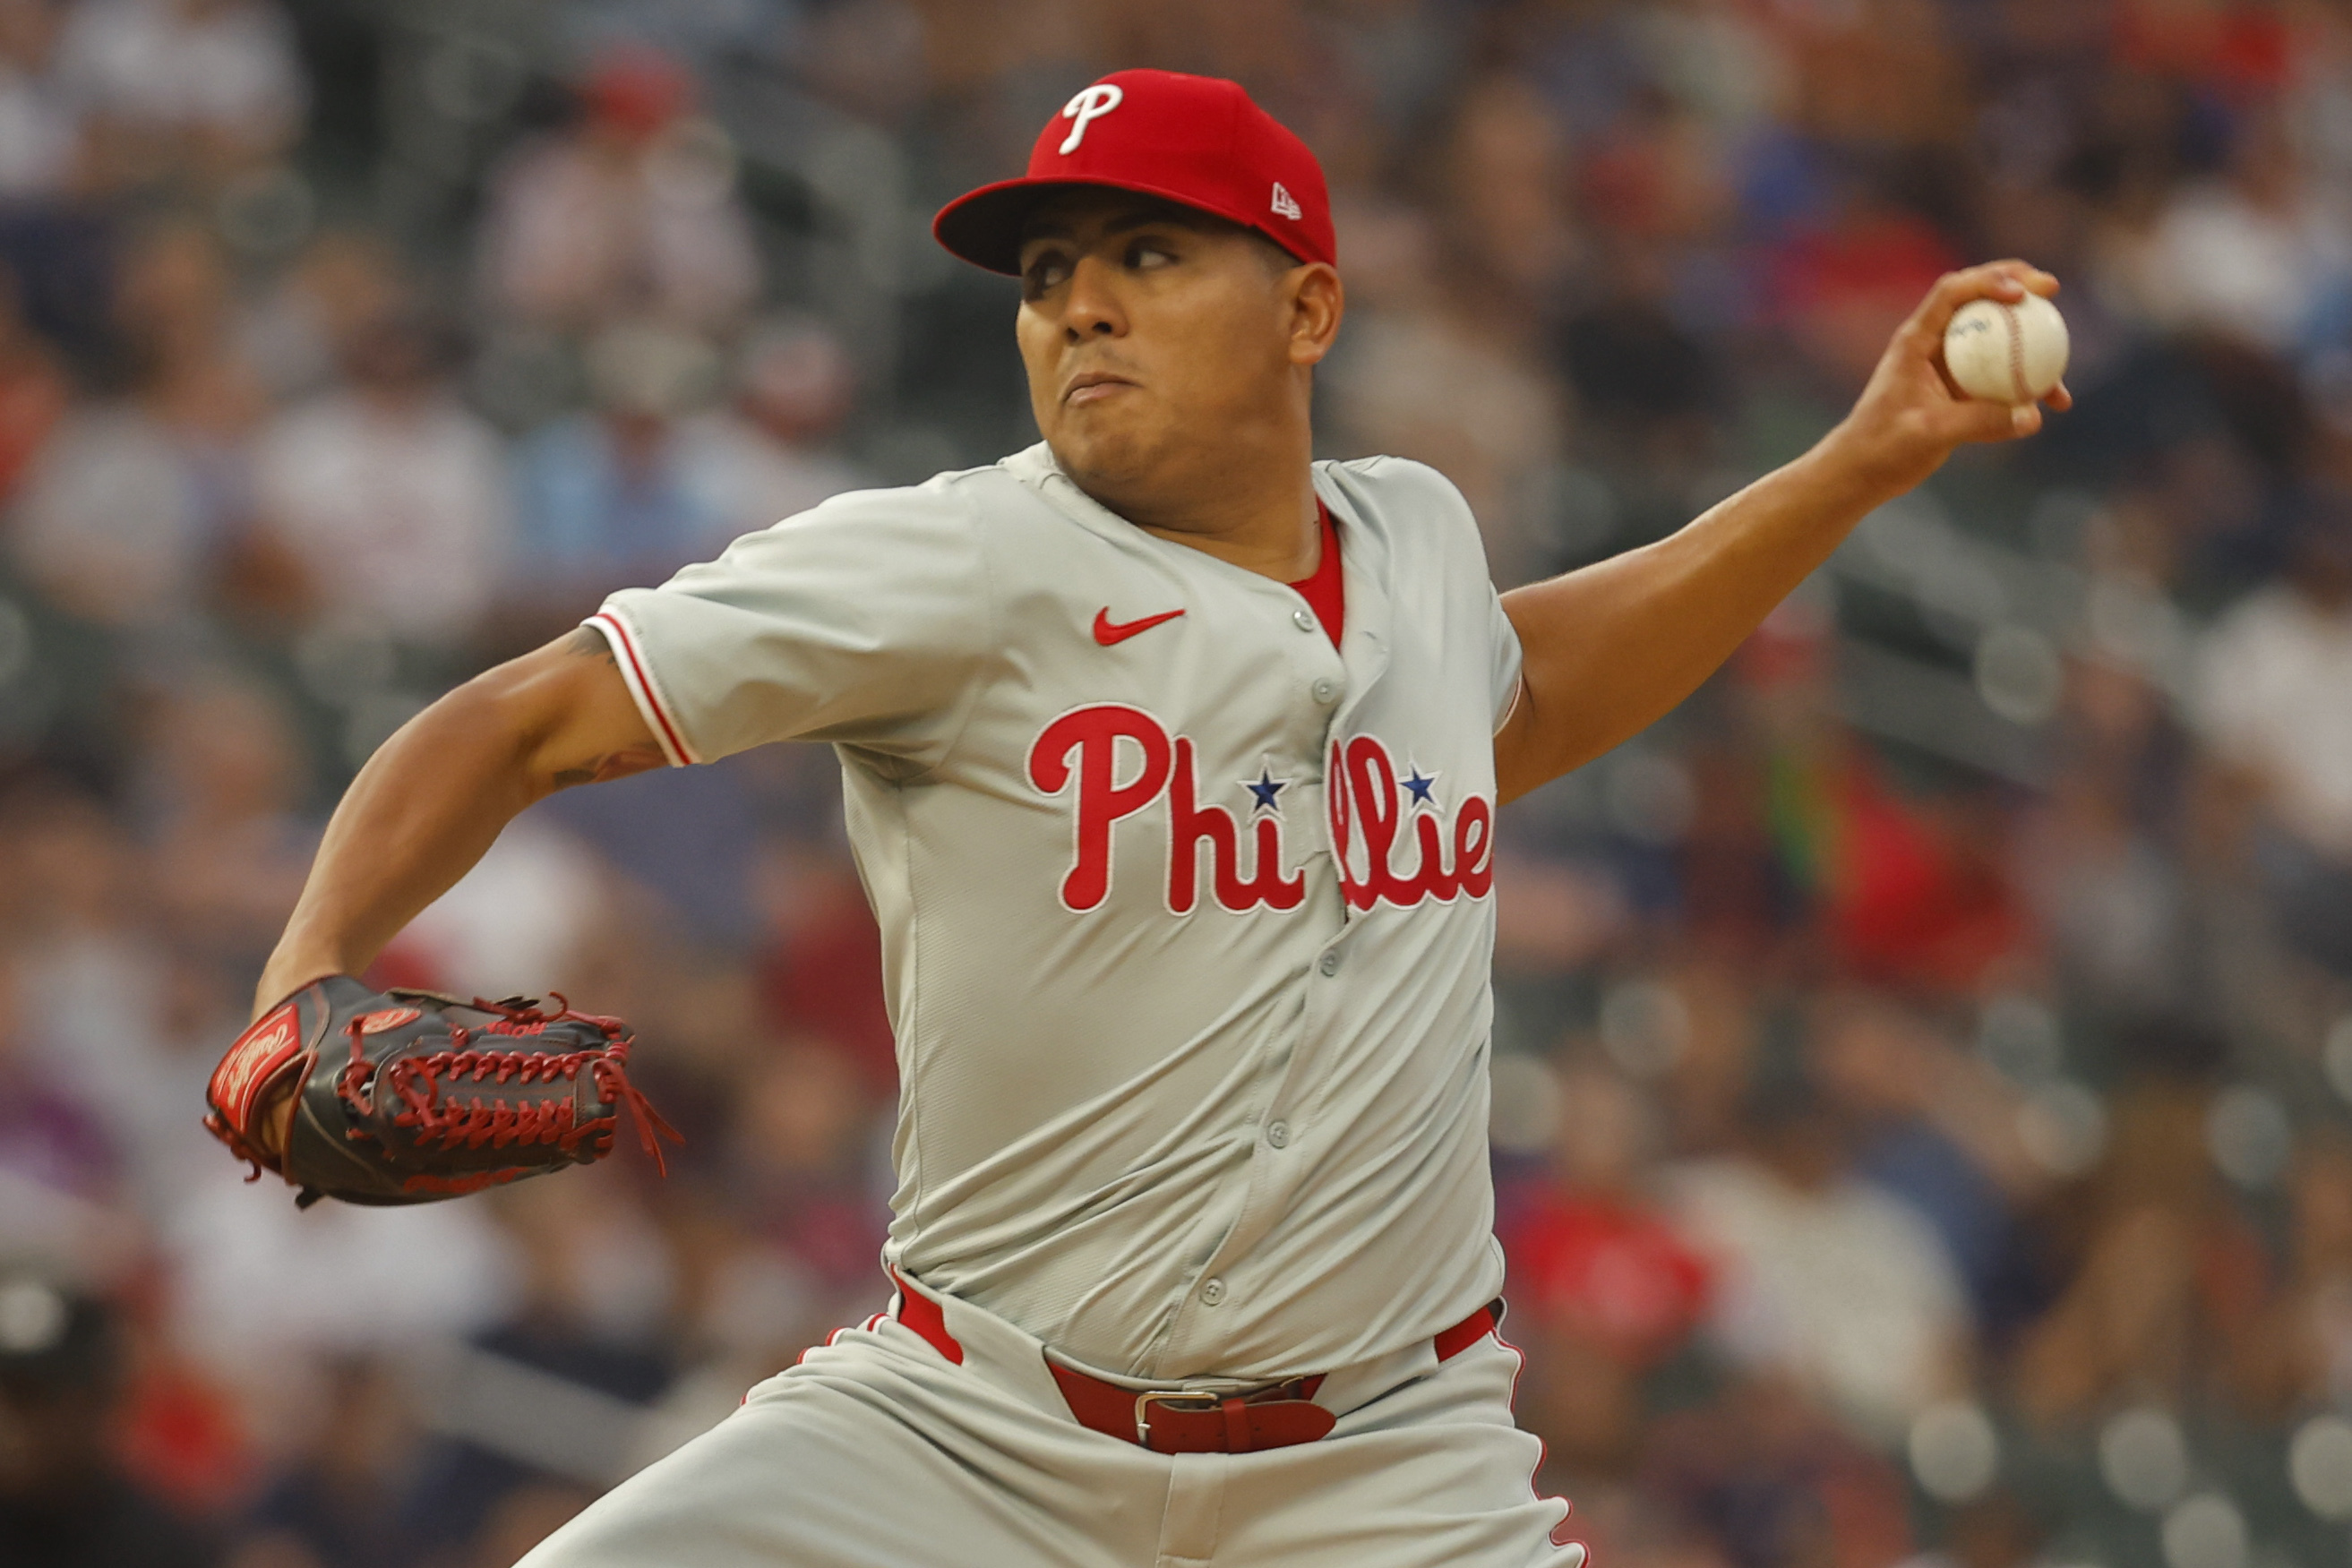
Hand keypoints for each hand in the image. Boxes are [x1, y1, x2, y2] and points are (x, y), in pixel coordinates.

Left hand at [1819, 260, 2071, 502]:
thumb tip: (2032, 417)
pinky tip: (2051, 404)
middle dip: (2015, 285)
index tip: (2022, 293)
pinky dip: (2024, 384)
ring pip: (1994, 338)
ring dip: (2027, 338)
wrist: (1861, 473)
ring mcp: (1947, 367)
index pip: (1953, 293)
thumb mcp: (1930, 433)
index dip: (1989, 281)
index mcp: (1916, 341)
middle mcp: (1932, 345)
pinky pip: (1998, 377)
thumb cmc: (1882, 448)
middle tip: (2052, 288)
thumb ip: (1979, 422)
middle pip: (1977, 299)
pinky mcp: (1958, 392)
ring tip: (2063, 354)